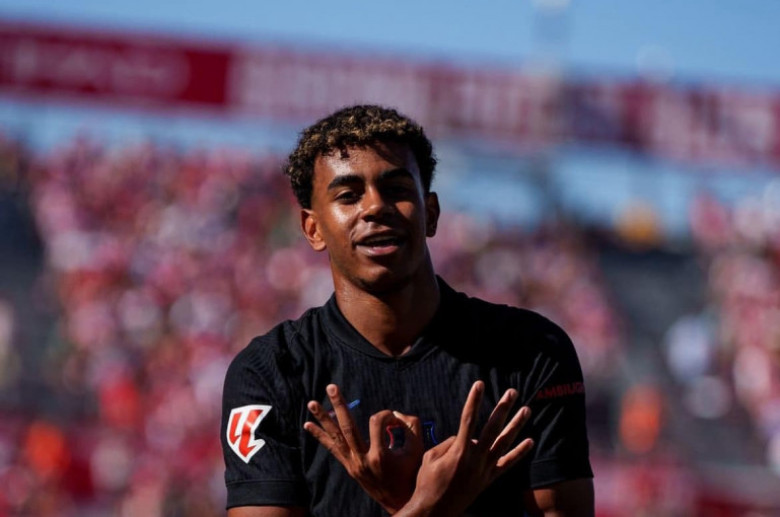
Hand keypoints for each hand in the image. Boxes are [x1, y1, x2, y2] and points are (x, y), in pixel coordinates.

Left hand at [304, 384, 423, 513]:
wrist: (399, 501)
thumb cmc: (410, 473)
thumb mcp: (417, 449)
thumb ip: (411, 425)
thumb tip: (395, 414)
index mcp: (380, 456)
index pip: (377, 422)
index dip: (387, 415)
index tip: (395, 420)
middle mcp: (362, 460)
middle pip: (348, 427)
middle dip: (339, 405)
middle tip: (331, 387)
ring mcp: (353, 464)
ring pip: (335, 437)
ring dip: (323, 419)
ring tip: (311, 403)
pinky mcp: (349, 467)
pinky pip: (332, 449)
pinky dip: (320, 436)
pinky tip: (307, 425)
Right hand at [400, 381, 533, 516]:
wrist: (434, 511)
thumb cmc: (427, 482)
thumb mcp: (430, 457)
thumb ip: (448, 443)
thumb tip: (463, 436)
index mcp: (459, 451)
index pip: (468, 419)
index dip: (474, 400)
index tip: (479, 384)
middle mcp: (476, 459)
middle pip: (493, 428)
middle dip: (503, 408)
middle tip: (512, 392)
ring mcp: (485, 470)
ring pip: (504, 443)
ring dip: (516, 425)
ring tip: (527, 410)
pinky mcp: (488, 479)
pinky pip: (507, 464)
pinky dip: (519, 453)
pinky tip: (530, 441)